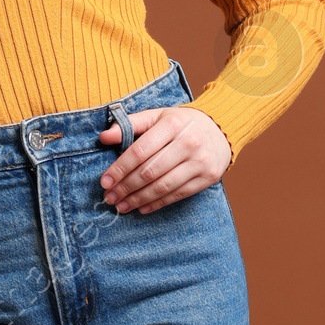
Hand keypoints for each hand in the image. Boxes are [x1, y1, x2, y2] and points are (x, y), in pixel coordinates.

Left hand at [98, 106, 231, 212]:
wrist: (220, 129)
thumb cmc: (181, 124)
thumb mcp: (158, 116)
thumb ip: (131, 124)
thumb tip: (103, 137)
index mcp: (172, 124)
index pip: (140, 151)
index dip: (120, 168)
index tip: (105, 181)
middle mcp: (188, 143)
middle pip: (150, 171)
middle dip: (126, 187)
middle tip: (109, 197)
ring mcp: (200, 162)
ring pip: (162, 186)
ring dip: (138, 199)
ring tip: (121, 206)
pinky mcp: (207, 177)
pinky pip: (177, 195)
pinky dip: (157, 203)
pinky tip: (141, 207)